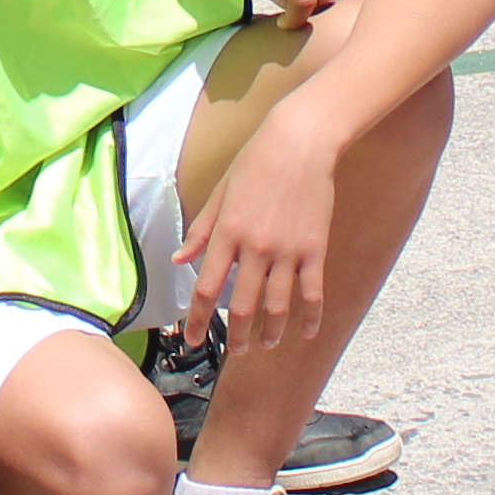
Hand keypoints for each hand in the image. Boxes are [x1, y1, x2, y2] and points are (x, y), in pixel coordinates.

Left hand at [177, 113, 340, 354]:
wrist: (300, 142)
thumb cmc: (255, 163)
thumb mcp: (220, 193)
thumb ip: (202, 230)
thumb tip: (180, 259)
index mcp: (227, 233)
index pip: (206, 288)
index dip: (196, 319)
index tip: (192, 339)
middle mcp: (255, 247)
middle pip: (240, 306)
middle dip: (236, 336)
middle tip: (235, 352)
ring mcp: (287, 251)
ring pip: (277, 306)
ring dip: (270, 332)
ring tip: (266, 344)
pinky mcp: (314, 249)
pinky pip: (312, 292)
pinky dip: (310, 317)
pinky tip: (306, 333)